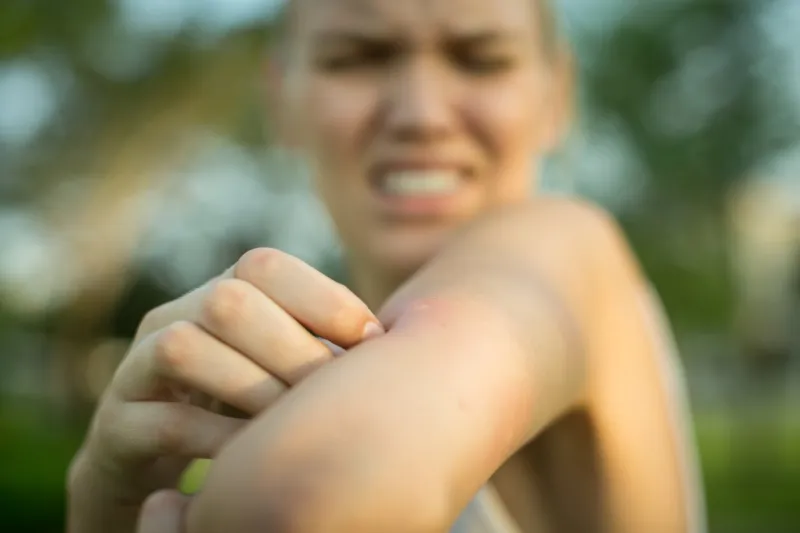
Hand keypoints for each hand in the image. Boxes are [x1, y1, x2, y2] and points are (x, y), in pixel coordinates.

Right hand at [67, 248, 382, 532]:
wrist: (157, 457)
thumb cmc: (240, 406)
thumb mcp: (281, 369)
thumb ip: (320, 346)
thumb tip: (398, 342)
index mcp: (220, 295)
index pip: (263, 265)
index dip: (322, 297)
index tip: (371, 340)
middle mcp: (174, 317)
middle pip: (227, 299)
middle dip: (291, 346)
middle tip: (331, 392)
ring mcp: (137, 368)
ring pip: (184, 347)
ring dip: (251, 387)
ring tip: (290, 423)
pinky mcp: (116, 425)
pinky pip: (162, 421)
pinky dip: (216, 438)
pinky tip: (253, 457)